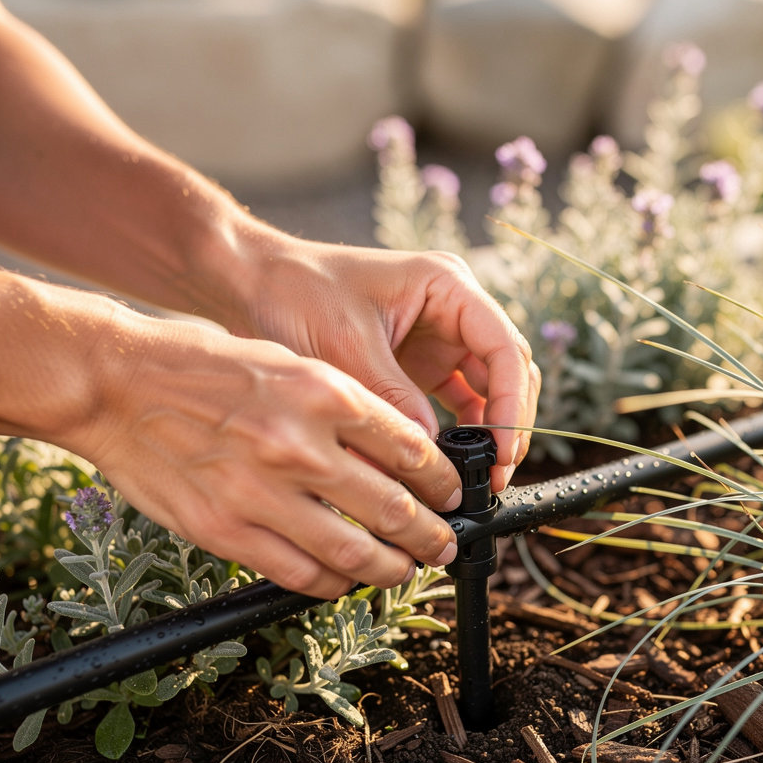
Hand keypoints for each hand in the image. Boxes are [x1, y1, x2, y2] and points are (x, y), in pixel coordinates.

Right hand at [76, 317, 462, 598]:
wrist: (115, 383)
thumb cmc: (202, 366)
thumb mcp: (287, 363)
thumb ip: (342, 410)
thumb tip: (395, 457)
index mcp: (325, 393)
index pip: (412, 451)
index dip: (443, 482)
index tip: (451, 495)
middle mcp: (300, 445)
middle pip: (395, 509)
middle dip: (433, 535)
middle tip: (445, 543)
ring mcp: (262, 494)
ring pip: (355, 554)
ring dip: (393, 569)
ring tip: (407, 569)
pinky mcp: (225, 531)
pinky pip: (300, 574)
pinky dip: (334, 584)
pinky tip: (346, 580)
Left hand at [239, 238, 540, 492]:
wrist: (251, 283)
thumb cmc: (295, 292)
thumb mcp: (346, 346)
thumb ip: (392, 398)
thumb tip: (428, 457)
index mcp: (446, 286)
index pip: (504, 347)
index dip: (511, 402)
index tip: (501, 449)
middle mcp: (452, 310)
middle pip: (506, 371)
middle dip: (507, 423)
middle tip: (495, 475)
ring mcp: (438, 338)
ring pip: (487, 391)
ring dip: (488, 433)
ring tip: (479, 480)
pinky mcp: (419, 365)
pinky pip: (456, 403)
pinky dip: (459, 433)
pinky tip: (449, 464)